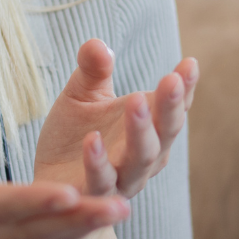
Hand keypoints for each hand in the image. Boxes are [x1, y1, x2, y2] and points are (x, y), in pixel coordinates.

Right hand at [0, 111, 131, 238]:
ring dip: (83, 226)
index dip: (30, 200)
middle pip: (29, 226)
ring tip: (121, 209)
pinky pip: (44, 238)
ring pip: (42, 237)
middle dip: (74, 219)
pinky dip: (75, 229)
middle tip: (117, 205)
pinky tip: (105, 215)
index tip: (66, 191)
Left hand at [33, 41, 198, 199]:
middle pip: (165, 133)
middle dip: (170, 107)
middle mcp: (145, 155)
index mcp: (150, 127)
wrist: (49, 179)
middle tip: (171, 80)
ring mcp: (123, 178)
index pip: (174, 107)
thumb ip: (93, 69)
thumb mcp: (82, 93)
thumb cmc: (74, 133)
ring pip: (141, 158)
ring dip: (141, 131)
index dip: (185, 87)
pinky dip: (98, 161)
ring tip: (137, 101)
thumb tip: (97, 44)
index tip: (189, 63)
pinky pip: (101, 180)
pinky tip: (92, 138)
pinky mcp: (93, 194)